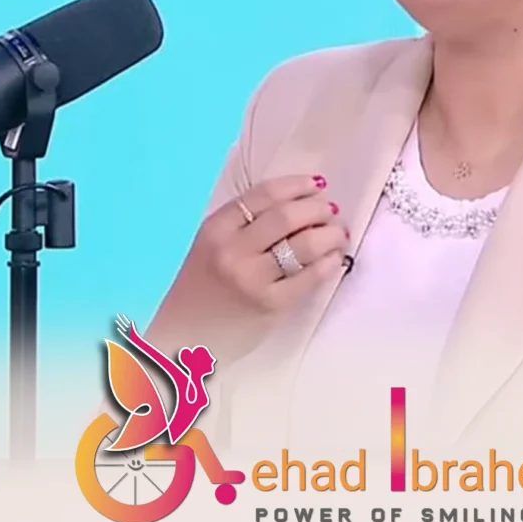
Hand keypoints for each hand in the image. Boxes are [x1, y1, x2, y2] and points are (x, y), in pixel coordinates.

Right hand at [200, 175, 346, 312]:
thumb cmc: (200, 289)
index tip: (317, 183)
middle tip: (331, 209)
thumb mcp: (211, 246)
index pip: (264, 194)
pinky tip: (333, 259)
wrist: (184, 338)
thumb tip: (297, 205)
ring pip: (304, 245)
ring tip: (338, 233)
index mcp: (216, 228)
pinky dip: (328, 263)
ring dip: (329, 234)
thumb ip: (244, 225)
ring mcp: (252, 278)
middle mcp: (233, 250)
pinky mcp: (270, 305)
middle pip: (287, 216)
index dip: (296, 185)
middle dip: (317, 208)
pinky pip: (309, 277)